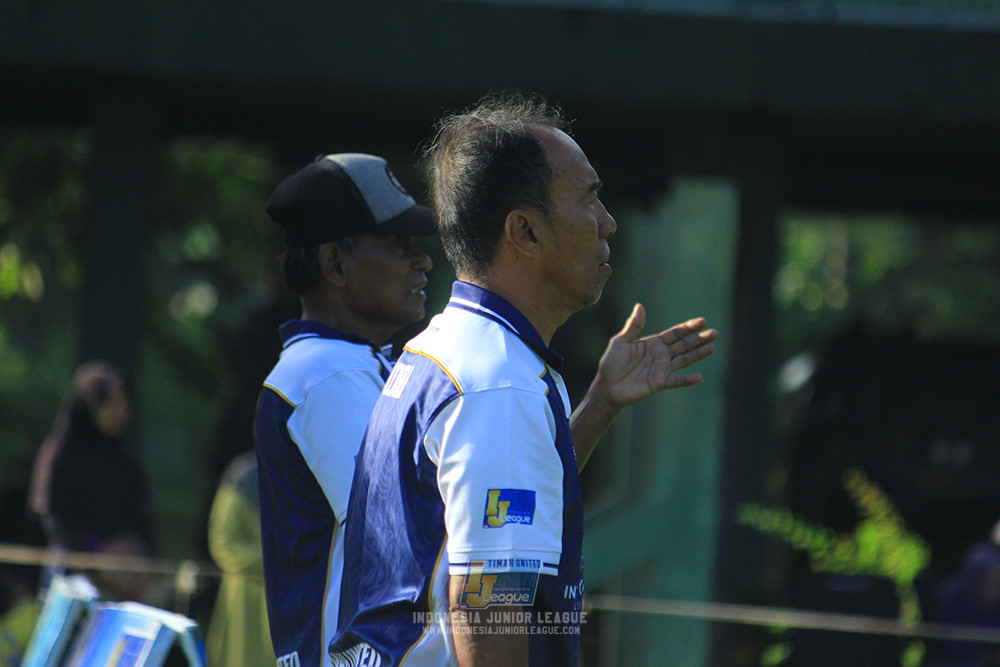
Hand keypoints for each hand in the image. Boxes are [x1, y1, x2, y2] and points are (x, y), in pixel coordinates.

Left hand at [593, 303, 716, 407]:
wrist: (606, 386)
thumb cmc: (611, 363)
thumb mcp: (620, 341)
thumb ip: (633, 326)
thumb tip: (640, 306)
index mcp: (653, 343)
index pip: (675, 333)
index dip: (688, 328)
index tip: (702, 321)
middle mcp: (661, 355)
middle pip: (684, 345)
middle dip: (698, 339)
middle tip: (714, 332)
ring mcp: (661, 370)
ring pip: (684, 360)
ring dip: (698, 354)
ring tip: (712, 347)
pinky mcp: (659, 383)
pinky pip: (676, 382)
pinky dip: (687, 380)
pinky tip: (699, 377)